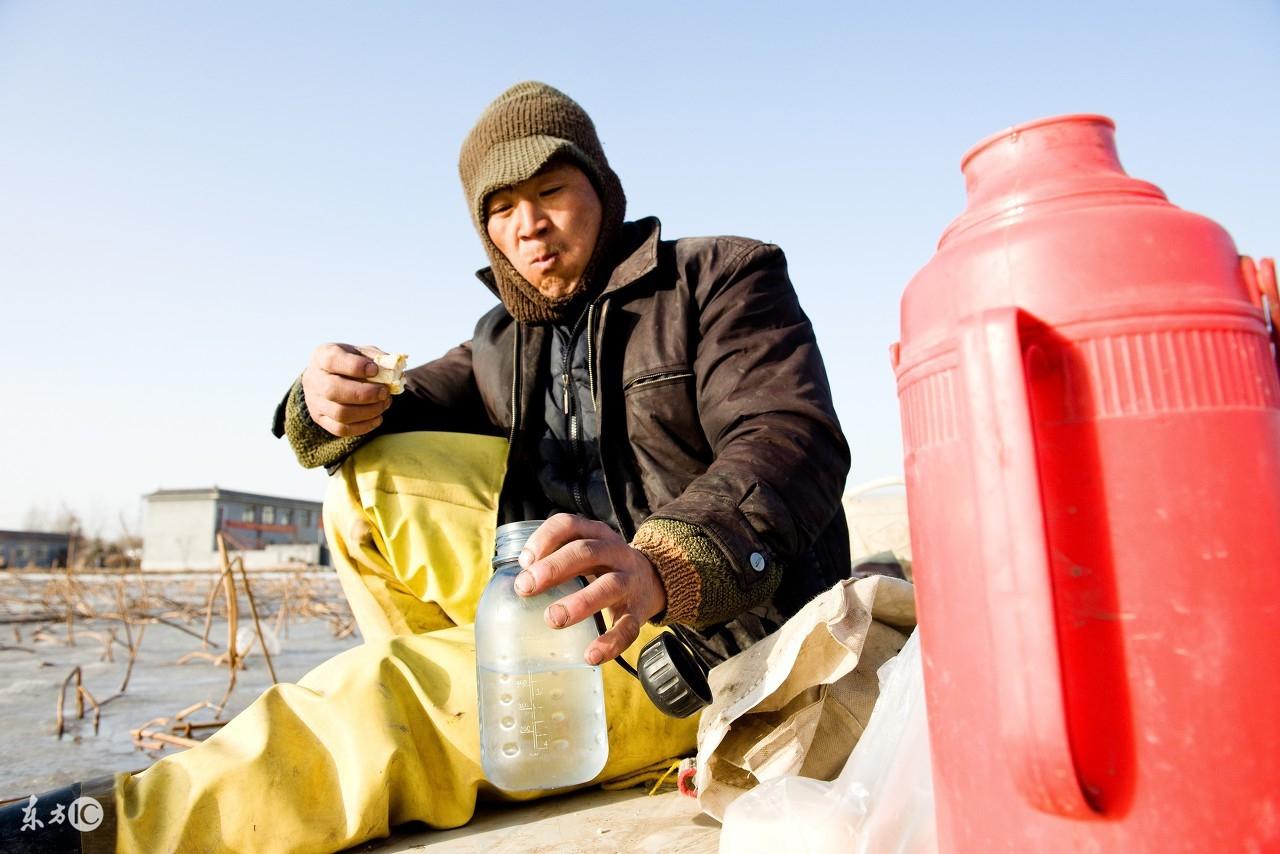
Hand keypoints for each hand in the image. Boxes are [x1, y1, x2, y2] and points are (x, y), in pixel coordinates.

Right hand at [301, 343, 391, 437]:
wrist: (328, 376)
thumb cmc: (349, 362)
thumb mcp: (361, 352)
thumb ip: (377, 358)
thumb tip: (394, 369)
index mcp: (321, 356)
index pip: (332, 360)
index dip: (355, 366)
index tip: (374, 370)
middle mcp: (313, 379)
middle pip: (333, 390)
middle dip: (364, 394)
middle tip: (384, 392)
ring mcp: (315, 402)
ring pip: (340, 413)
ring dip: (368, 411)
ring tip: (384, 404)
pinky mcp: (320, 419)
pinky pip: (341, 429)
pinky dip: (363, 426)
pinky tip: (377, 418)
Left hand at [515, 514, 667, 664]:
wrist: (653, 580)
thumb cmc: (603, 567)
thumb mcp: (584, 552)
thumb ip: (554, 560)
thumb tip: (518, 583)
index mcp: (596, 535)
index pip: (569, 525)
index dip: (545, 539)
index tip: (524, 561)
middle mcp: (614, 552)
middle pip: (586, 552)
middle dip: (553, 568)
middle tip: (526, 587)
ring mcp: (629, 581)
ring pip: (609, 586)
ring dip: (580, 602)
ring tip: (553, 619)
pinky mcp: (639, 611)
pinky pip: (628, 626)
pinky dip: (610, 641)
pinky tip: (591, 654)